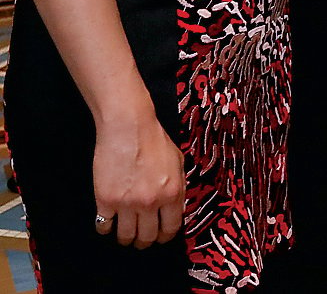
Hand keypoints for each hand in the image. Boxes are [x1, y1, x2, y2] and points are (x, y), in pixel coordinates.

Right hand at [92, 114, 182, 247]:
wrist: (128, 128)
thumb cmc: (154, 140)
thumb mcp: (178, 162)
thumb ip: (178, 186)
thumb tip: (175, 206)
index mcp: (172, 193)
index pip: (171, 228)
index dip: (165, 236)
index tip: (160, 238)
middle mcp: (151, 202)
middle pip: (147, 236)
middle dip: (145, 242)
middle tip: (141, 241)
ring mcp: (127, 203)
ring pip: (125, 236)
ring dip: (125, 238)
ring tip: (124, 235)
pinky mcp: (105, 200)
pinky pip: (104, 225)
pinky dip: (105, 228)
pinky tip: (107, 224)